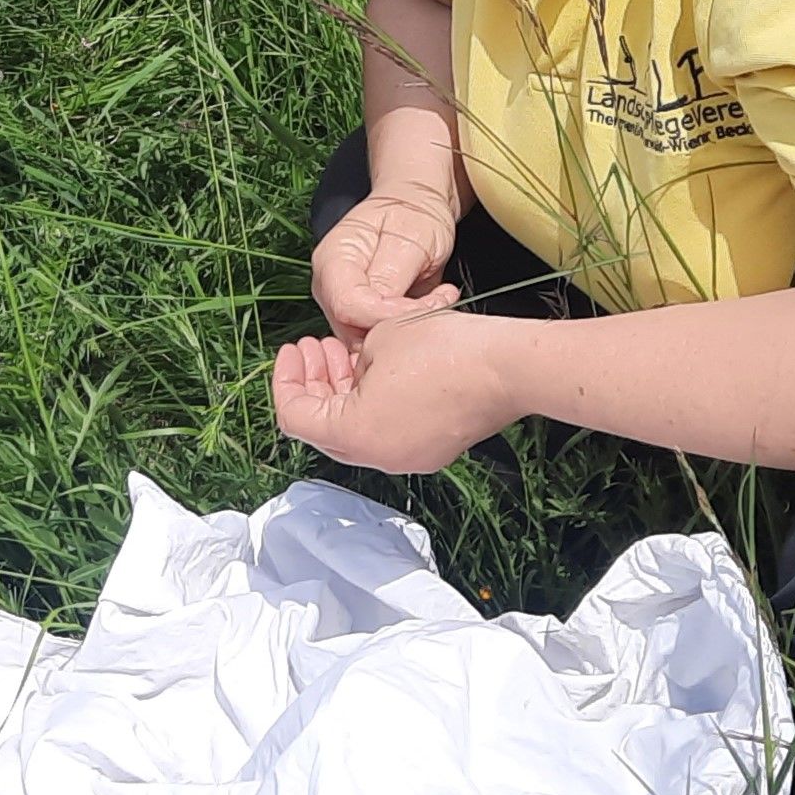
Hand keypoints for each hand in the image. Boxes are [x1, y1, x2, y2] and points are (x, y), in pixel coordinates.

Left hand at [272, 310, 516, 474]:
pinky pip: (386, 431)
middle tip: (313, 348)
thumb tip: (351, 369)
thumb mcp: (376, 337)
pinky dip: (371, 403)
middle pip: (323, 428)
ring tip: (344, 351)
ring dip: (343, 392)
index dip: (285, 380)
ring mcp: (409, 457)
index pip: (296, 417)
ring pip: (356, 431)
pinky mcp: (431, 448)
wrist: (509, 367)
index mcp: (356, 434)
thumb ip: (348, 361)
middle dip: (313, 385)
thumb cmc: (447, 351)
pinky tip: (375, 368)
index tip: (292, 351)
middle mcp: (380, 456)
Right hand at [311, 186, 461, 347]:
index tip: (428, 305)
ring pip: (368, 340)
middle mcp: (330, 286)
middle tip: (440, 301)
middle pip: (354, 330)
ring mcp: (344, 304)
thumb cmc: (412, 214)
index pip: (348, 307)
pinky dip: (409, 329)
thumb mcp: (410, 236)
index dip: (388, 316)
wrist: (416, 207)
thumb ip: (391, 274)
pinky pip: (379, 338)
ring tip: (438, 299)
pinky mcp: (363, 317)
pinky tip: (430, 306)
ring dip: (408, 328)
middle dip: (401, 324)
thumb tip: (383, 309)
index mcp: (332, 260)